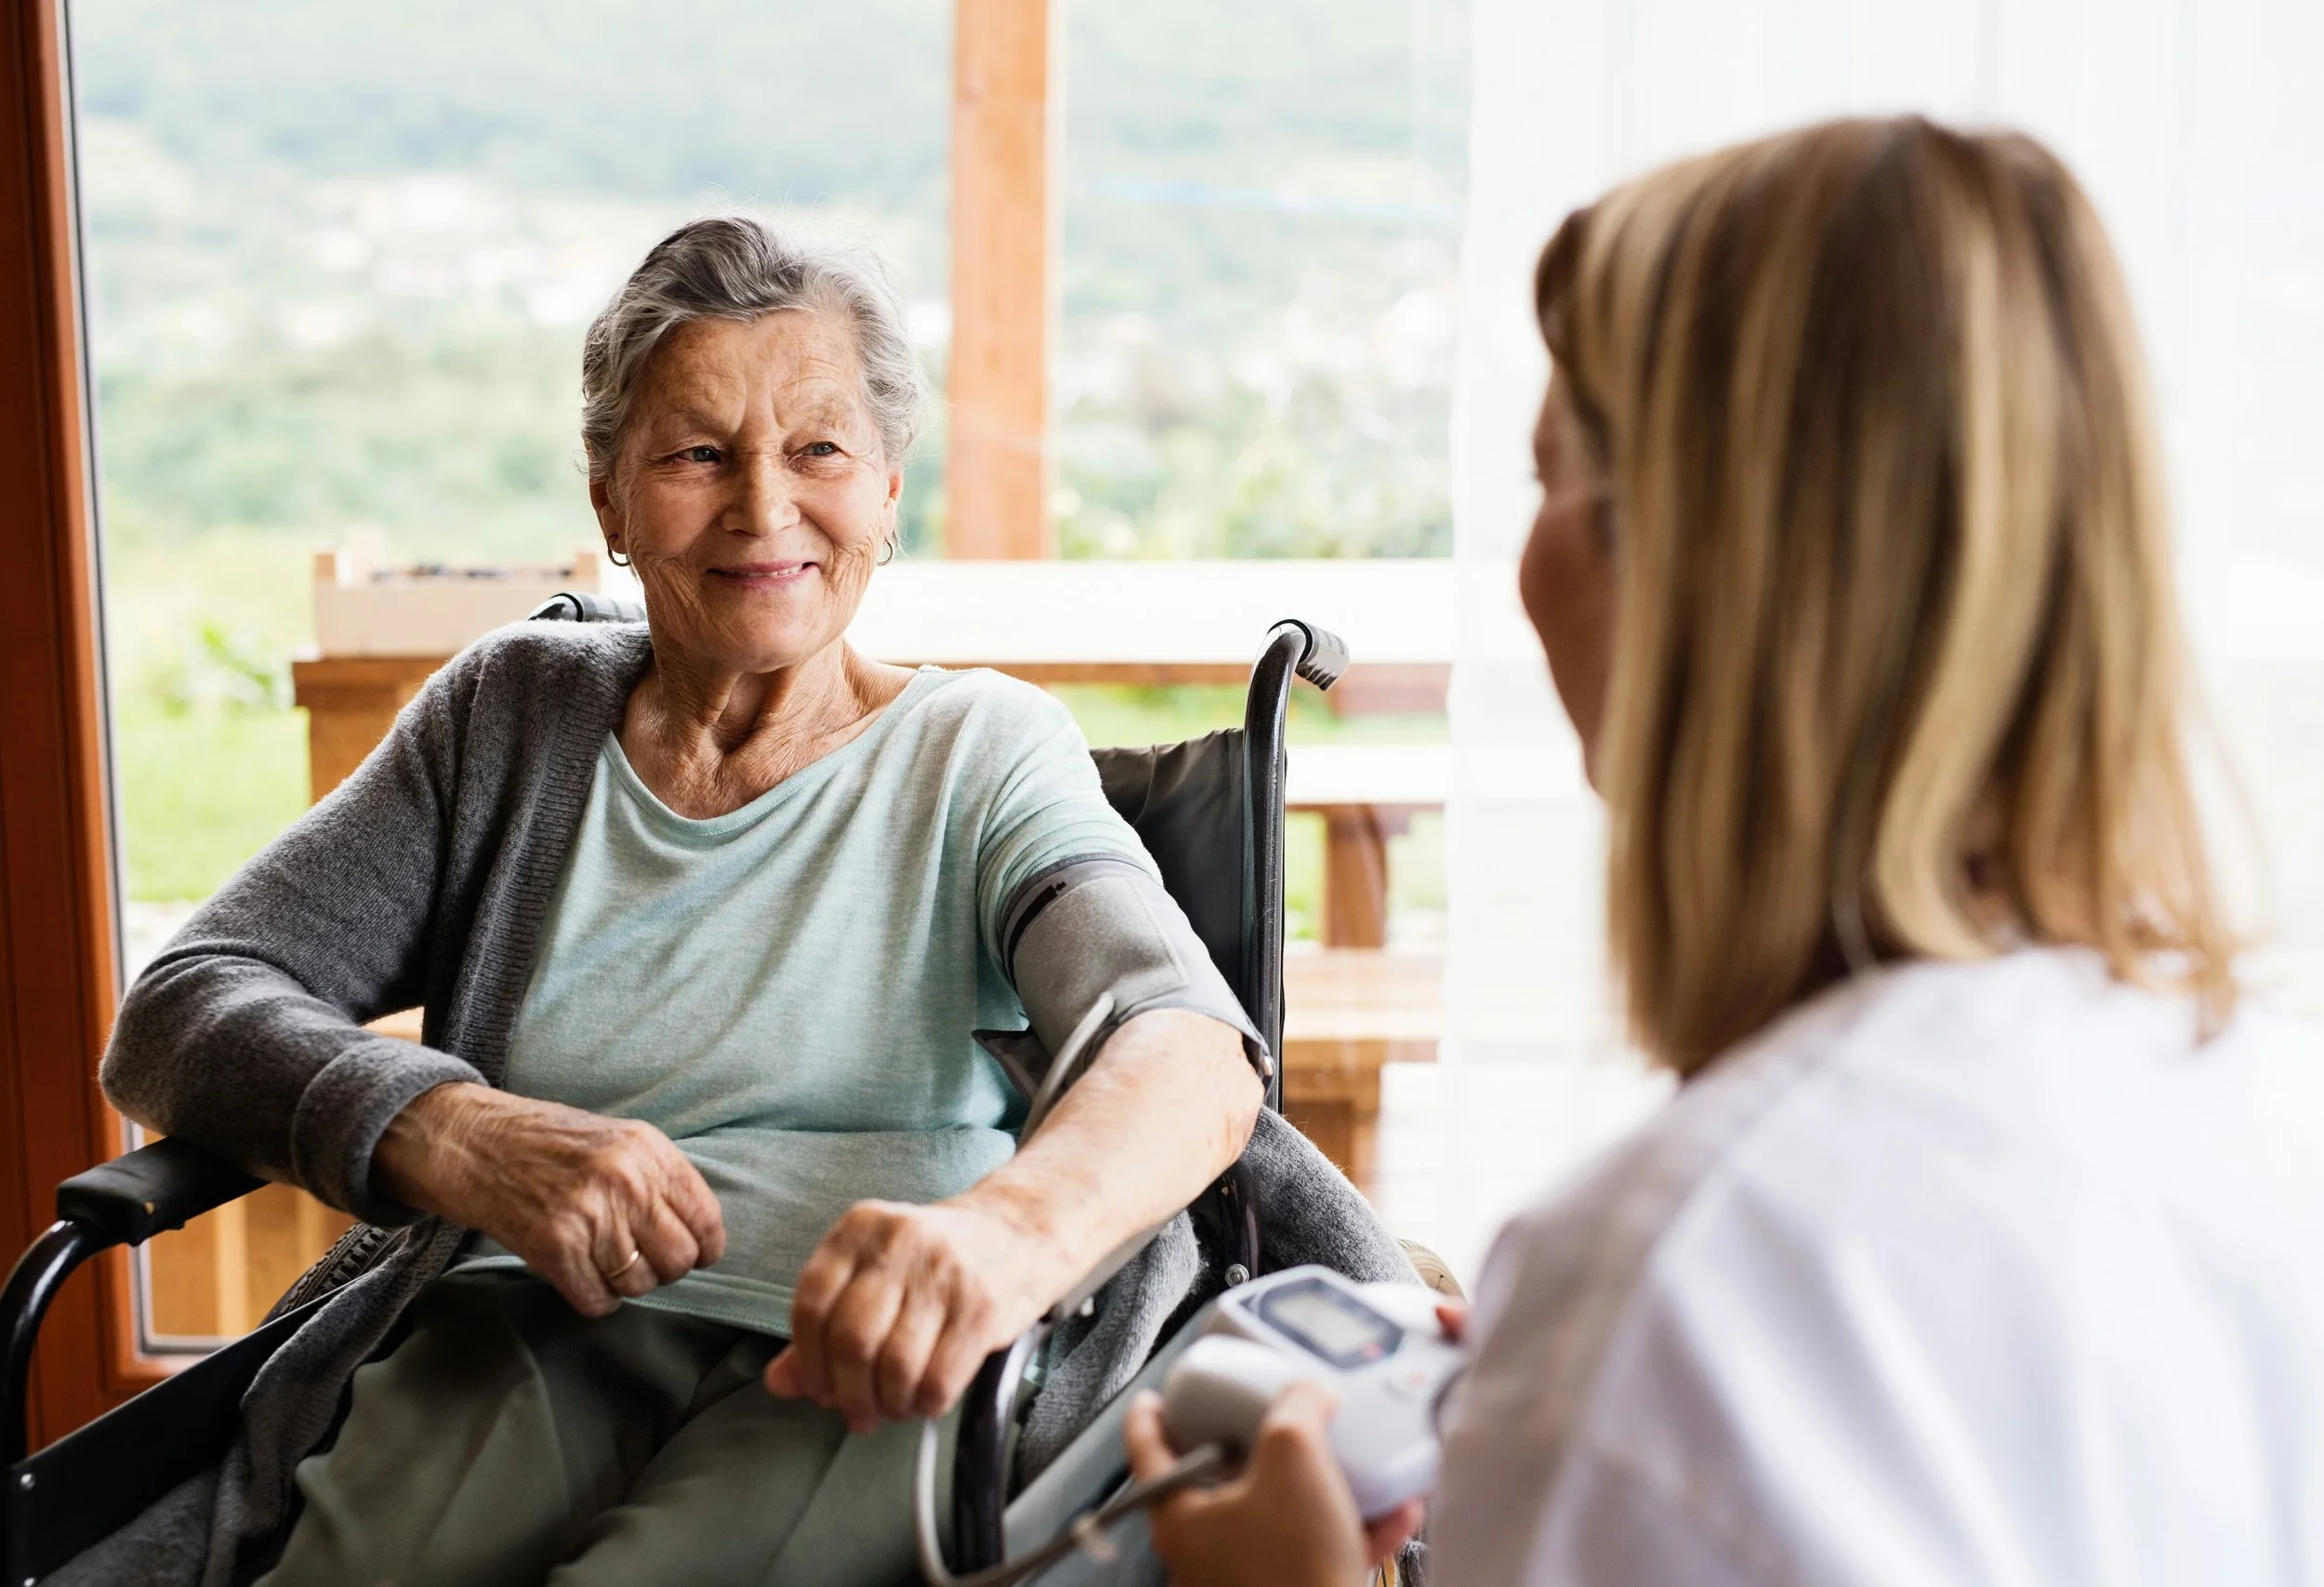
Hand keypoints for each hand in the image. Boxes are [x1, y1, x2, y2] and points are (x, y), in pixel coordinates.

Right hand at [372, 1081, 725, 1317]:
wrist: (475, 1142)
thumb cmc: (550, 1143)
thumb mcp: (620, 1139)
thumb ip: (660, 1179)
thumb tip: (700, 1233)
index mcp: (648, 1150)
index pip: (706, 1220)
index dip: (704, 1247)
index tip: (693, 1253)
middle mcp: (626, 1182)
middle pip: (679, 1259)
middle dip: (665, 1269)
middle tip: (642, 1259)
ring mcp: (590, 1216)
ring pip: (640, 1284)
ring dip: (626, 1284)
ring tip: (605, 1262)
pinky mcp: (554, 1248)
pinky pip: (598, 1300)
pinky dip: (596, 1299)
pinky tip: (583, 1277)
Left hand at [763, 1195, 1064, 1433]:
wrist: (1023, 1232)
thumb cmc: (937, 1263)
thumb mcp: (875, 1276)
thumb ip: (823, 1327)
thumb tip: (779, 1381)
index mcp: (860, 1228)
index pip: (811, 1304)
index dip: (809, 1362)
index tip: (820, 1391)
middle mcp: (900, 1241)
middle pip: (851, 1340)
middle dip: (849, 1394)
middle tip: (858, 1413)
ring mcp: (945, 1271)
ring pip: (894, 1365)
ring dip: (889, 1404)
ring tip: (895, 1407)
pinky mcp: (982, 1305)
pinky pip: (938, 1378)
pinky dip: (926, 1404)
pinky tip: (927, 1399)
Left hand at [1123, 1382, 1423, 1586]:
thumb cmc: (1294, 1566)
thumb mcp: (1293, 1455)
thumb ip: (1297, 1408)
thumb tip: (1310, 1395)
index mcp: (1181, 1517)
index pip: (1148, 1452)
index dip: (1150, 1415)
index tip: (1155, 1396)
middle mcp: (1206, 1551)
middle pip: (1220, 1479)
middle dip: (1256, 1443)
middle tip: (1269, 1415)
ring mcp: (1250, 1576)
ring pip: (1281, 1512)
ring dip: (1323, 1484)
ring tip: (1351, 1459)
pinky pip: (1321, 1547)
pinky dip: (1355, 1526)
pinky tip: (1393, 1509)